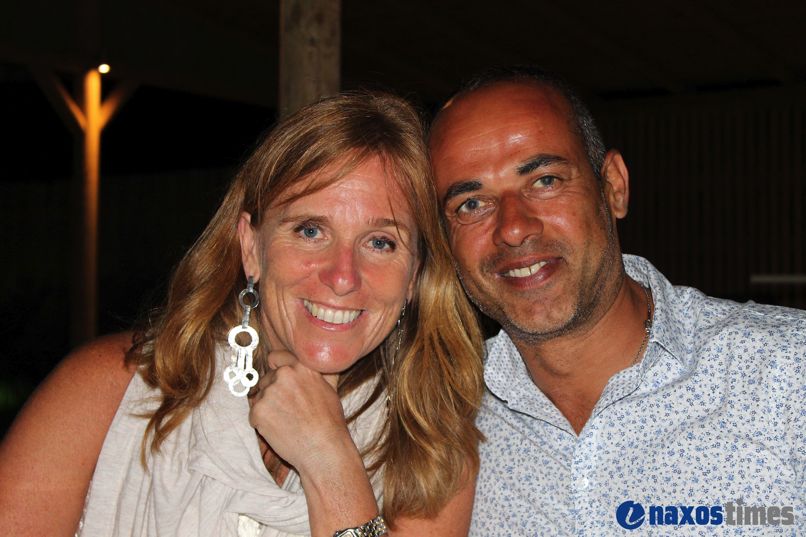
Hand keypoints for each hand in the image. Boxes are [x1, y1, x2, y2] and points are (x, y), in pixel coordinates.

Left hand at [248, 351, 358, 474]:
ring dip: (268, 409)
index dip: (276, 368)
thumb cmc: (330, 422)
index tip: (279, 380)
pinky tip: (280, 430)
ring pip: (260, 398)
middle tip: (288, 410)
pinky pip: (254, 415)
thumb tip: (323, 362)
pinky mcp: (258, 411)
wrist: (323, 449)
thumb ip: (320, 372)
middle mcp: (283, 375)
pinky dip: (262, 424)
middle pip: (266, 380)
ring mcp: (269, 392)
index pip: (276, 357)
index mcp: (301, 366)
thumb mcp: (330, 389)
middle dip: (273, 393)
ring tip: (287, 422)